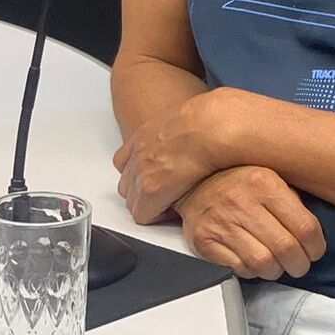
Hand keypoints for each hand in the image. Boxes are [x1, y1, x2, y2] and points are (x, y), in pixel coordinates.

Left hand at [114, 94, 223, 222]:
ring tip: (171, 204)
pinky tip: (174, 211)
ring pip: (132, 201)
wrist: (209, 127)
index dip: (140, 175)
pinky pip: (142, 214)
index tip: (157, 179)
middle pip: (127, 183)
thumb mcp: (187, 118)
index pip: (124, 161)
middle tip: (165, 195)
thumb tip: (190, 138)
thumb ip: (178, 132)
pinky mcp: (151, 189)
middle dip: (142, 193)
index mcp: (145, 135)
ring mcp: (141, 171)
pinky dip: (155, 215)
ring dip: (148, 205)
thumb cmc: (208, 121)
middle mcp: (138, 153)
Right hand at [176, 166, 325, 279]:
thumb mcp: (269, 175)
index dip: (316, 246)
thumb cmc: (238, 181)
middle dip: (299, 264)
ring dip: (276, 270)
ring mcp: (222, 222)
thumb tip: (314, 233)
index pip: (305, 226)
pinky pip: (240, 269)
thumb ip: (291, 199)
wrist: (192, 182)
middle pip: (286, 249)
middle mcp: (243, 201)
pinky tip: (253, 259)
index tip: (315, 250)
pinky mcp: (205, 241)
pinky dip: (252, 271)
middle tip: (299, 263)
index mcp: (264, 182)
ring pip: (264, 264)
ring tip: (276, 263)